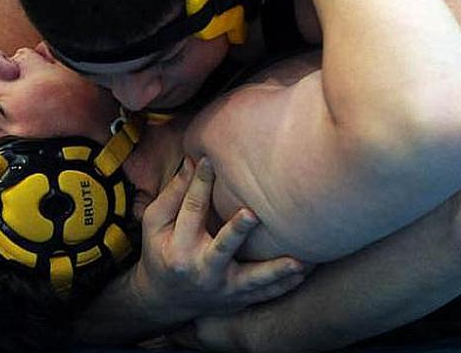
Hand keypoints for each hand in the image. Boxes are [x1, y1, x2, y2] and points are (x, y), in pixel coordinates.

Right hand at [133, 157, 306, 324]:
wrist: (164, 300)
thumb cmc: (161, 250)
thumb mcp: (155, 223)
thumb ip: (174, 193)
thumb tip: (194, 160)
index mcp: (179, 247)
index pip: (191, 210)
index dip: (199, 184)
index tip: (209, 161)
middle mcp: (202, 269)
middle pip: (221, 248)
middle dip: (237, 232)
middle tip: (252, 215)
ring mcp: (223, 288)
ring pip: (252, 280)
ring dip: (275, 271)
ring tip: (299, 262)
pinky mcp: (238, 299)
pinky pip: (265, 295)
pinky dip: (284, 285)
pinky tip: (304, 272)